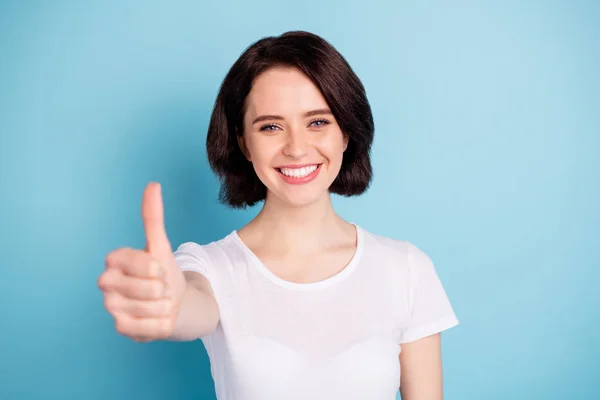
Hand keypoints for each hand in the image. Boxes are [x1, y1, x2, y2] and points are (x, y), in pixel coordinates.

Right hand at [98, 182, 186, 341]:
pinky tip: (158, 317)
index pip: (131, 261)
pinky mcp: (121, 328)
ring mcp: (111, 306)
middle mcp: (107, 283)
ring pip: (148, 307)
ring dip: (163, 305)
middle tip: (161, 288)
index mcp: (114, 260)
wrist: (173, 304)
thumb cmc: (163, 273)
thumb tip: (153, 184)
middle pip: (142, 287)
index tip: (160, 270)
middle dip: (161, 288)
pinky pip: (147, 326)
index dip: (152, 267)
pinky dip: (160, 323)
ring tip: (160, 302)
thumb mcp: (160, 245)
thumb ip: (153, 217)